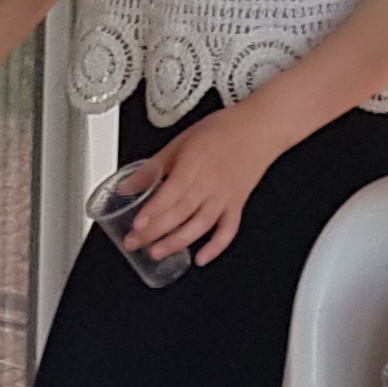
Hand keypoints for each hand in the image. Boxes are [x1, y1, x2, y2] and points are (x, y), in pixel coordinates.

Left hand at [117, 108, 287, 269]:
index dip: (154, 209)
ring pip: (201, 224)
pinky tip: (201, 258)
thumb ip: (153, 167)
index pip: (172, 190)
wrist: (260, 128)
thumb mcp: (181, 141)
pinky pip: (228, 229)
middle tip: (135, 242)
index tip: (137, 224)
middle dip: (156, 230)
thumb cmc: (221, 130)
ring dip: (179, 242)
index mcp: (195, 161)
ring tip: (158, 252)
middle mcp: (211, 181)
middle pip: (181, 211)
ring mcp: (225, 195)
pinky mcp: (237, 204)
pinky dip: (216, 246)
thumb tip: (127, 187)